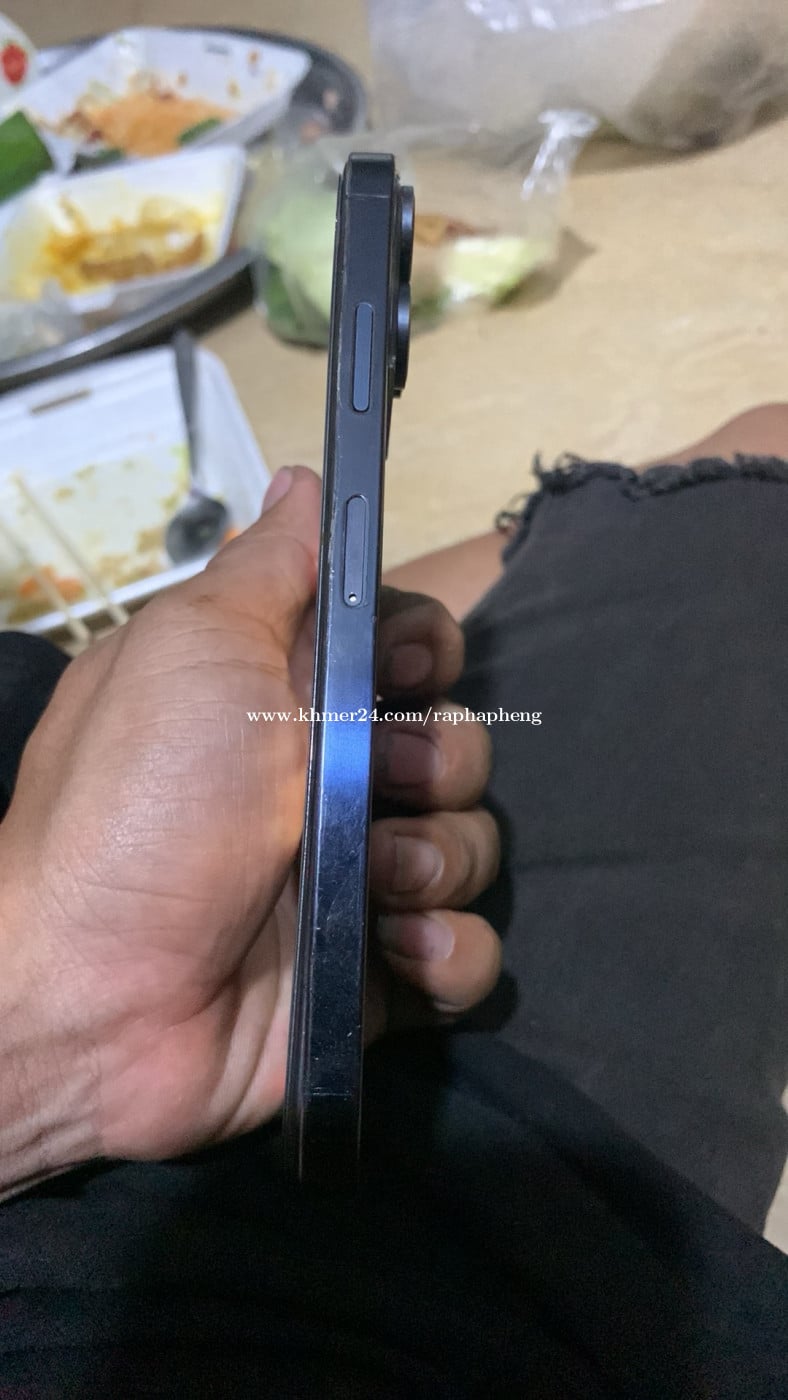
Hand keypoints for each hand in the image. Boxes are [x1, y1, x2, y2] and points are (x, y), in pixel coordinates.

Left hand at [0, 467, 499, 1192]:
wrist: (98, 1004)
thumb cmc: (141, 806)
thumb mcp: (192, 652)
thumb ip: (268, 567)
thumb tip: (303, 479)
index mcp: (277, 699)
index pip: (400, 649)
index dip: (422, 650)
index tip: (405, 669)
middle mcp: (320, 782)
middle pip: (452, 741)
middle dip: (437, 759)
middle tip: (377, 781)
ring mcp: (352, 881)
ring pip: (472, 843)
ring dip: (440, 856)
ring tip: (374, 880)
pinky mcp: (376, 969)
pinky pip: (468, 950)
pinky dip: (450, 951)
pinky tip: (397, 951)